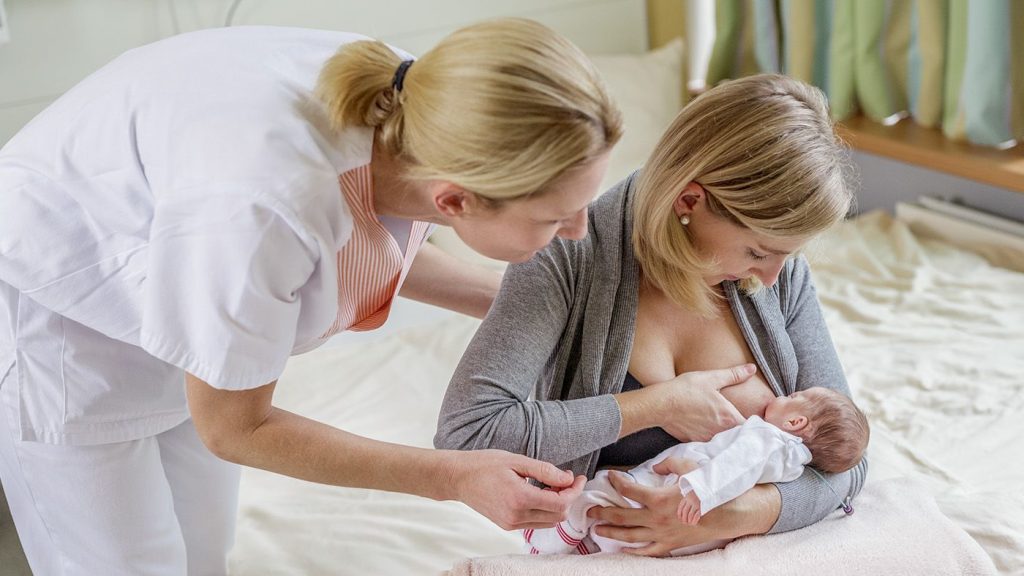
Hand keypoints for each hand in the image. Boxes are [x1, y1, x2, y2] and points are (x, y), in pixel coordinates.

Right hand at [446, 449, 585, 529]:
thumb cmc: (484, 464)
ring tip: (552, 485)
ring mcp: (511, 523)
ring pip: (549, 522)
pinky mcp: (507, 525)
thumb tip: (568, 479)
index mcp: (520, 498)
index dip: (574, 490)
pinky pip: (535, 522)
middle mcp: (516, 516)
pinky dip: (544, 510)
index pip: (560, 502)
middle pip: (558, 515)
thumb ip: (545, 471)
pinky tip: (540, 493)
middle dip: (568, 497)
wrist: (459, 478)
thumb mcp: (517, 460)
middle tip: (566, 479)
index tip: (578, 477)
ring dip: (557, 505)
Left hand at [586, 465, 754, 556]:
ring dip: (611, 532)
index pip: (627, 489)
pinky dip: (633, 551)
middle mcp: (655, 518)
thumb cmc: (707, 491)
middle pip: (621, 516)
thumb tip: (655, 465)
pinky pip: (647, 551)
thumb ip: (668, 464)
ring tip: (597, 530)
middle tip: (589, 510)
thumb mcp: (688, 469)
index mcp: (658, 498)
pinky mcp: (669, 544)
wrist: (726, 515)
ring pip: (629, 535)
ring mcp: (661, 533)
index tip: (609, 477)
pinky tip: (622, 549)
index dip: (615, 481)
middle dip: (602, 512)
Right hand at [648, 364, 753, 441]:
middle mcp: (720, 432)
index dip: (755, 426)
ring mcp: (707, 439)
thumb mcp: (711, 378)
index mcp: (729, 417)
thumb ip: (734, 375)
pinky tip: (705, 430)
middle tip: (743, 426)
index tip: (755, 422)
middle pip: (738, 437)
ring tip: (724, 428)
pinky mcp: (694, 442)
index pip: (751, 428)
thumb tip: (751, 368)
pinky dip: (710, 439)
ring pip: (723, 442)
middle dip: (741, 432)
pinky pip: (708, 444)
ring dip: (726, 437)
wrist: (660, 404)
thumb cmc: (685, 389)